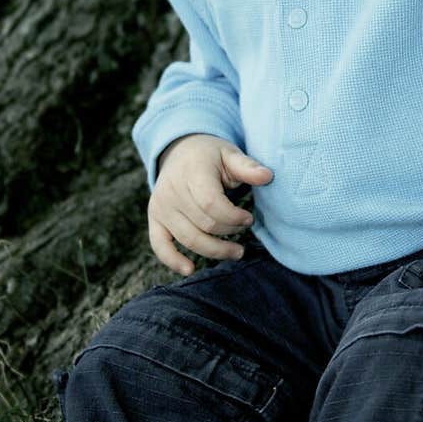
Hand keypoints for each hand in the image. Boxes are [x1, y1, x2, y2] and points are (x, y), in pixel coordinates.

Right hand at [147, 133, 272, 274]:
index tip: (249, 218)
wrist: (180, 152)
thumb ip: (247, 167)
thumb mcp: (230, 154)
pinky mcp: (155, 219)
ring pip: (189, 239)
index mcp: (191, 172)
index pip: (211, 204)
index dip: (233, 217)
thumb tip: (267, 176)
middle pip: (204, 224)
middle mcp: (171, 191)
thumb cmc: (210, 155)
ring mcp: (161, 207)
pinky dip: (172, 260)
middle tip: (245, 228)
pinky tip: (190, 269)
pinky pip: (159, 245)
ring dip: (215, 250)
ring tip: (237, 251)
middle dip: (230, 231)